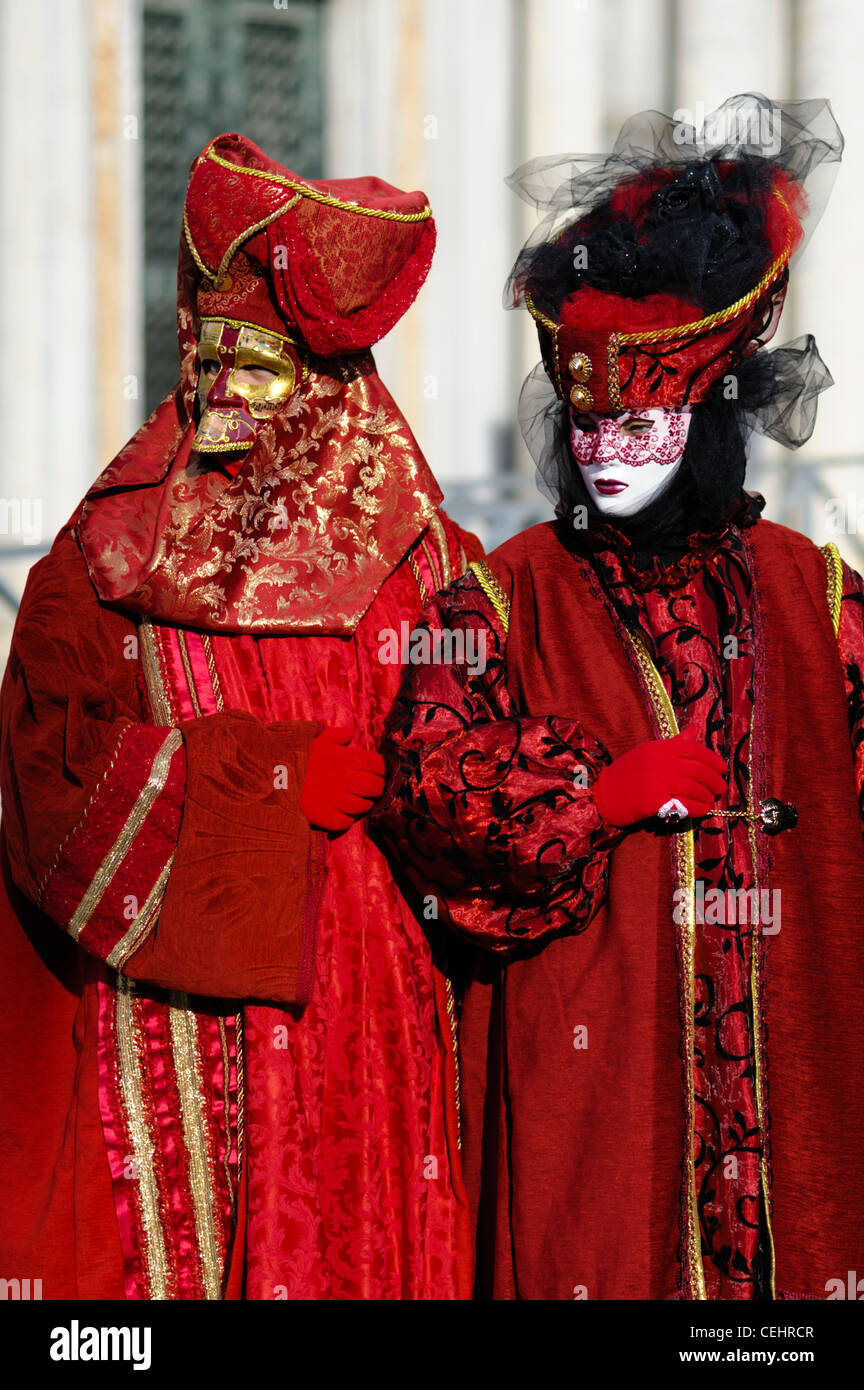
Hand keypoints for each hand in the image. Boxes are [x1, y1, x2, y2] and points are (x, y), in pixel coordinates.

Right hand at [300, 725, 385, 831]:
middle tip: (369, 788)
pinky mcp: (325, 817)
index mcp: (343, 758)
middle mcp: (343, 779)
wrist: (267, 775)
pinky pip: (346, 823)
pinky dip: (346, 819)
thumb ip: (335, 735)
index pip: (376, 764)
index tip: (376, 771)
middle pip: (375, 787)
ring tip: (354, 801)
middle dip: (376, 788)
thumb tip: (350, 732)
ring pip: (363, 807)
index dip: (380, 768)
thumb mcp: (313, 739)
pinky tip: (340, 813)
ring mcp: (335, 800)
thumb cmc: (292, 755)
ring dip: (362, 804)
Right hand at [592, 728, 726, 828]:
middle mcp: (659, 762)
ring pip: (694, 789)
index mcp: (659, 748)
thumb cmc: (627, 774)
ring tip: (710, 800)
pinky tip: (702, 810)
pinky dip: (698, 808)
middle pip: (697, 770)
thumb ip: (675, 743)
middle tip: (721, 788)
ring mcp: (656, 782)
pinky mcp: (653, 802)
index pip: (693, 750)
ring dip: (707, 796)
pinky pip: (684, 805)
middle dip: (714, 781)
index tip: (722, 768)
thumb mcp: (648, 752)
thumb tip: (697, 729)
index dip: (712, 759)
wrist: (602, 795)